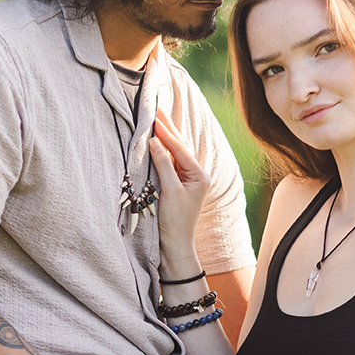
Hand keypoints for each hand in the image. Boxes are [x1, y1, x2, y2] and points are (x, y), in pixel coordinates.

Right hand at [147, 112, 208, 267]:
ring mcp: (188, 180)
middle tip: (156, 108)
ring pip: (175, 153)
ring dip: (165, 137)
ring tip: (155, 118)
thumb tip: (155, 141)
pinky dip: (162, 151)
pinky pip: (169, 163)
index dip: (166, 132)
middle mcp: (197, 176)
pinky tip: (156, 141)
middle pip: (180, 147)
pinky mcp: (178, 186)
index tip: (154, 115)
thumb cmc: (175, 221)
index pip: (180, 149)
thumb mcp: (169, 191)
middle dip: (168, 128)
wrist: (175, 246)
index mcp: (200, 176)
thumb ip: (163, 164)